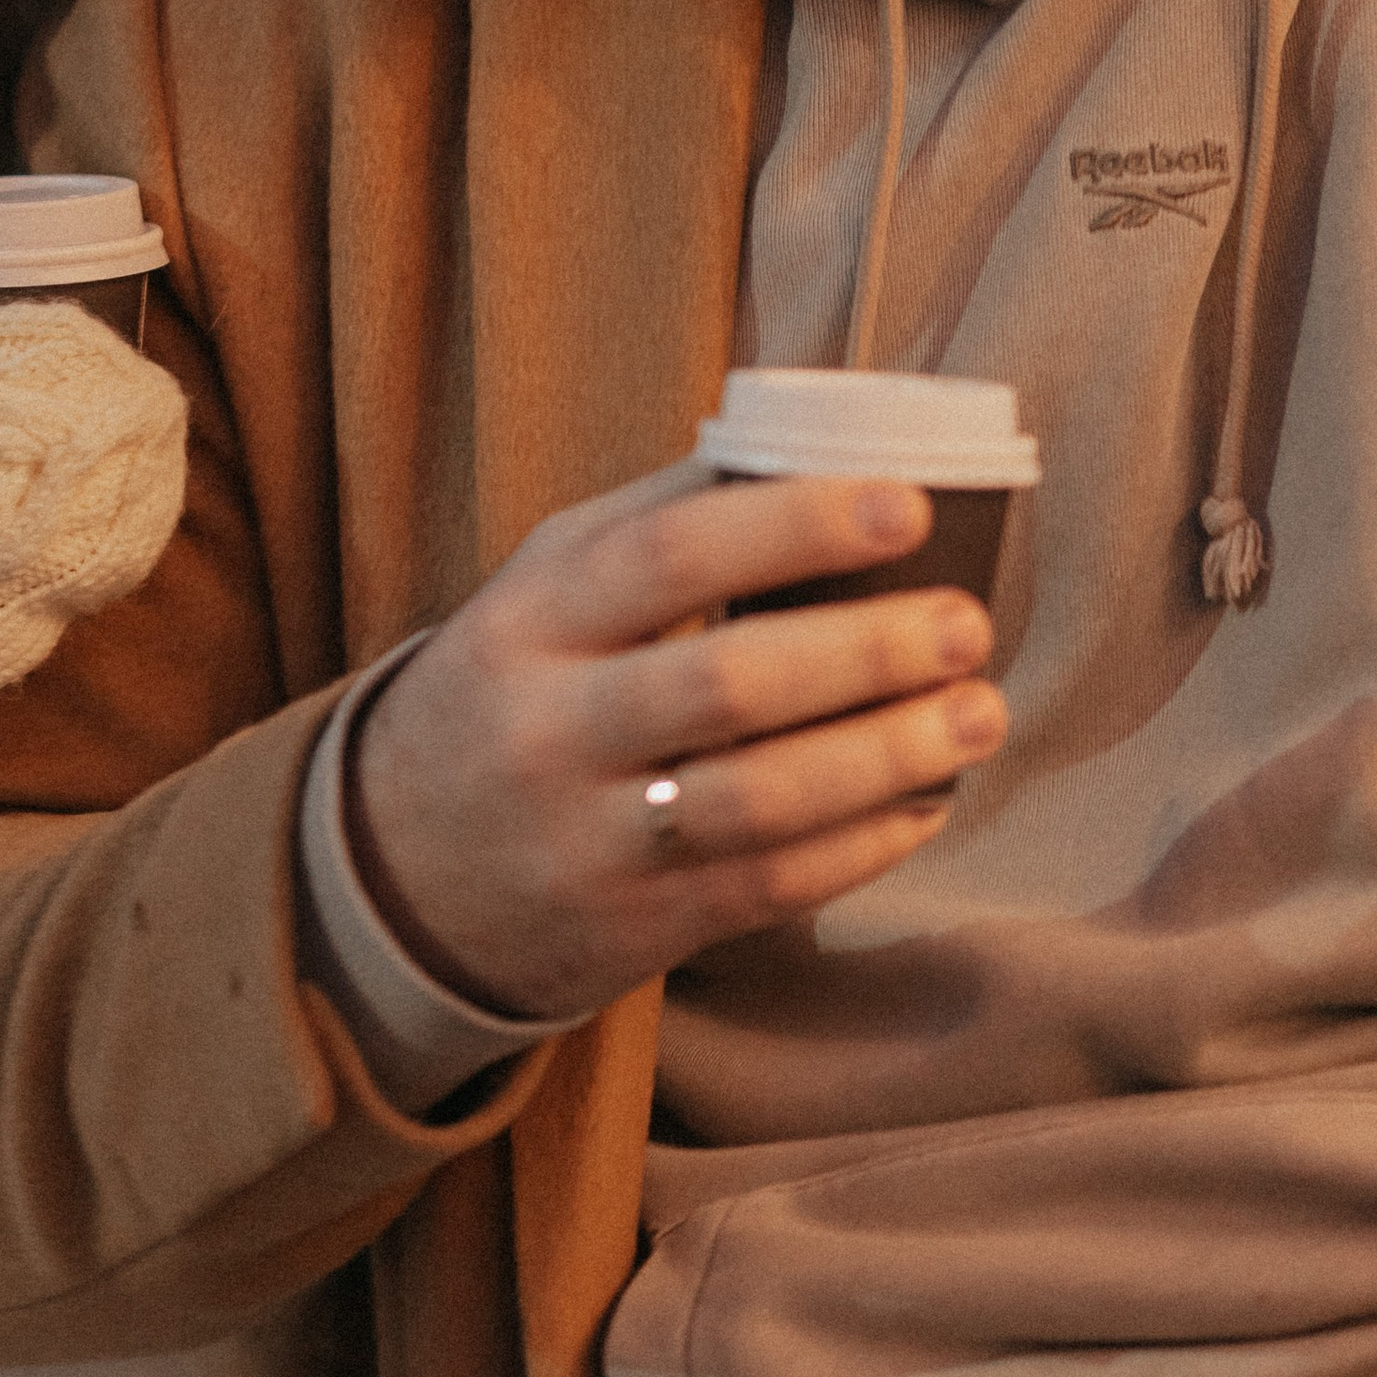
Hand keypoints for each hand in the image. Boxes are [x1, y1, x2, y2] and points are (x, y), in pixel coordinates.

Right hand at [351, 459, 1003, 1019]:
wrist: (396, 871)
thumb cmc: (510, 691)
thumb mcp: (541, 588)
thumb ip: (656, 521)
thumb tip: (806, 448)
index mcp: (530, 620)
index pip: (669, 558)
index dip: (796, 528)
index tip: (905, 510)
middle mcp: (550, 731)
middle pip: (727, 685)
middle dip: (867, 651)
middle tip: (965, 624)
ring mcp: (590, 840)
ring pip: (760, 800)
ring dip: (888, 755)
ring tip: (980, 713)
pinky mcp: (634, 928)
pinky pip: (769, 885)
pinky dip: (865, 842)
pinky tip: (927, 799)